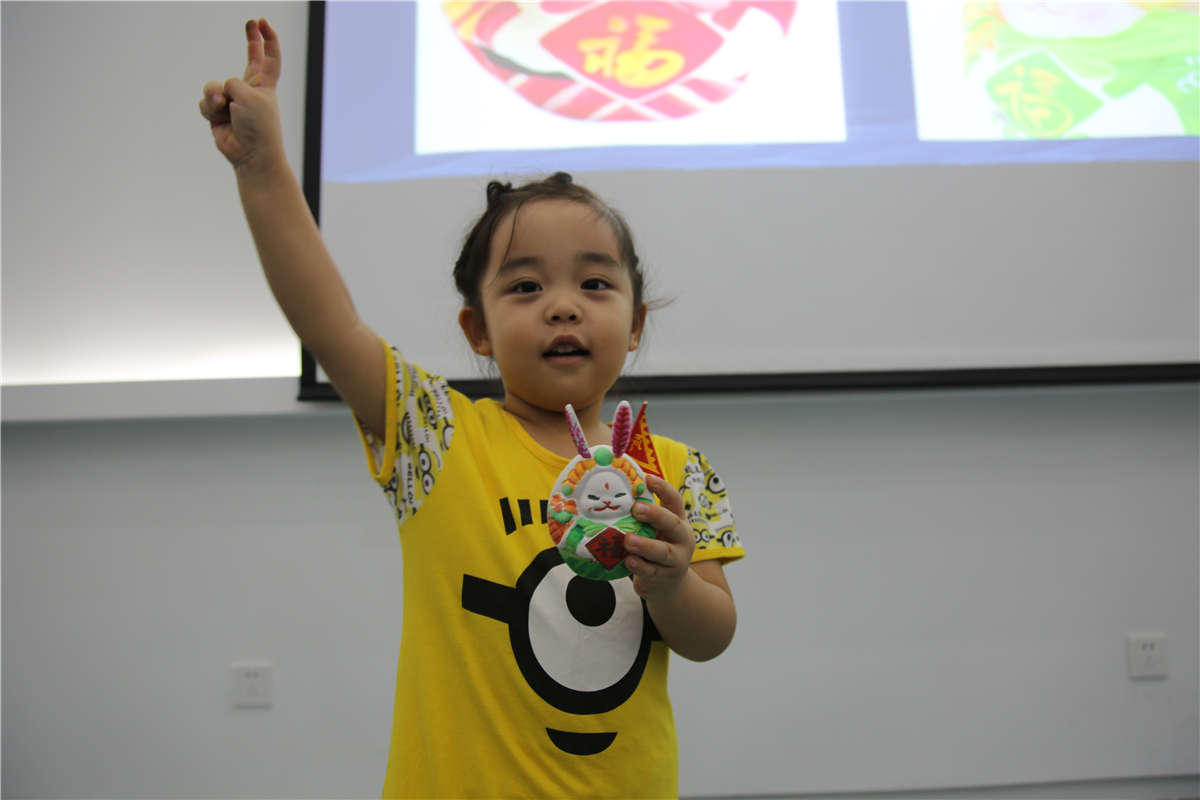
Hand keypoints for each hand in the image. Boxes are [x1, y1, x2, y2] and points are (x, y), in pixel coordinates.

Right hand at [198, 18, 284, 172]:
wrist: (251, 155)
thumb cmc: (259, 126)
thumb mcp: (250, 95)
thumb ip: (233, 83)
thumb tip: (218, 94)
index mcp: (265, 84)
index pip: (269, 57)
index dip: (267, 39)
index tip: (262, 22)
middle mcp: (250, 89)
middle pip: (251, 58)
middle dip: (251, 40)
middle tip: (251, 22)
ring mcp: (234, 100)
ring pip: (214, 86)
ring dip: (215, 96)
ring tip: (225, 108)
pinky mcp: (218, 113)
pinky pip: (206, 102)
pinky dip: (210, 109)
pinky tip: (219, 119)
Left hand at [624, 474, 695, 599]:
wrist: (668, 586)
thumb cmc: (656, 548)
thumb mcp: (656, 531)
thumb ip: (644, 516)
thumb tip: (618, 493)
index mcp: (678, 521)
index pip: (674, 500)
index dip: (662, 488)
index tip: (647, 478)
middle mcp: (681, 538)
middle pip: (672, 523)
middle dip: (655, 515)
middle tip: (636, 508)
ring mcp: (676, 559)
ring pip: (663, 551)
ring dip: (645, 544)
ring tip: (628, 540)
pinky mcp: (665, 577)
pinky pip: (652, 571)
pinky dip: (640, 566)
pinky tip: (628, 561)